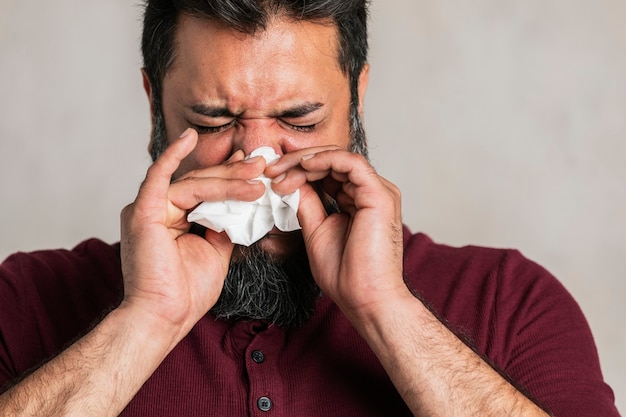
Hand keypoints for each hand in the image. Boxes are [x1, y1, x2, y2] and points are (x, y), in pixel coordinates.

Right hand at [119, 129, 266, 339]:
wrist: (165, 317)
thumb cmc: (186, 292)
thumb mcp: (216, 252)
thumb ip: (223, 226)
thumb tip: (239, 208)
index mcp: (173, 219)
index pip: (205, 191)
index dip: (230, 177)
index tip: (253, 166)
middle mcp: (159, 209)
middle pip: (202, 183)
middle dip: (234, 175)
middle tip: (261, 165)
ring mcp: (149, 208)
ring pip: (193, 184)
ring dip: (226, 179)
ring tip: (254, 175)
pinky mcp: (143, 211)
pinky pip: (159, 176)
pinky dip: (173, 155)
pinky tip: (190, 137)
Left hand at [267, 147, 407, 320]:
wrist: (364, 298)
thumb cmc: (345, 274)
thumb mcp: (316, 230)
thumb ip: (307, 204)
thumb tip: (291, 183)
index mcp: (357, 200)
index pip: (327, 172)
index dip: (297, 170)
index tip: (270, 178)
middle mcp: (370, 192)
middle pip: (332, 161)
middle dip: (297, 162)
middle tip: (270, 169)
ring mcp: (378, 191)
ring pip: (339, 158)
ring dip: (305, 161)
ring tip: (280, 171)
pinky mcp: (380, 194)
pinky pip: (351, 163)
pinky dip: (325, 159)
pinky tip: (303, 167)